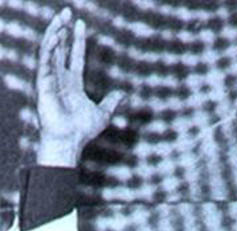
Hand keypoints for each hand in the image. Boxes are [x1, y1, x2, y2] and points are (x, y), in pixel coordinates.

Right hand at [36, 8, 123, 165]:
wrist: (70, 141)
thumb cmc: (82, 130)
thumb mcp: (103, 113)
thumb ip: (111, 102)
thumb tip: (122, 94)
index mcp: (72, 83)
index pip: (74, 55)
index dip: (77, 39)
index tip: (80, 23)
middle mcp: (60, 79)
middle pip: (59, 48)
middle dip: (62, 30)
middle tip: (66, 12)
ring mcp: (51, 81)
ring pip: (49, 52)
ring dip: (54, 34)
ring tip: (60, 19)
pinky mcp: (44, 85)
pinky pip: (44, 63)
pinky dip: (48, 50)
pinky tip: (54, 37)